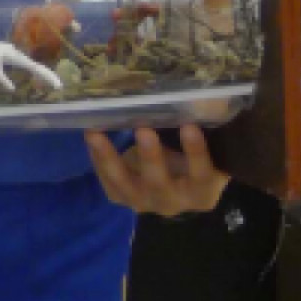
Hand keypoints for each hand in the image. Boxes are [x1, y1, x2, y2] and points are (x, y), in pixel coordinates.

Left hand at [86, 124, 227, 216]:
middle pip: (159, 183)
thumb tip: (205, 98)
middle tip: (143, 129)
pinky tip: (91, 136)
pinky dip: (98, 158)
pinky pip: (107, 181)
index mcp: (202, 192)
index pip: (201, 174)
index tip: (189, 126)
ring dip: (109, 158)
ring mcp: (145, 203)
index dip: (196, 152)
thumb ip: (207, 128)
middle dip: (150, 157)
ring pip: (125, 184)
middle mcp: (174, 203)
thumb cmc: (195, 159)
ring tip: (95, 133)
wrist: (177, 186)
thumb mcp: (208, 148)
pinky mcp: (122, 198)